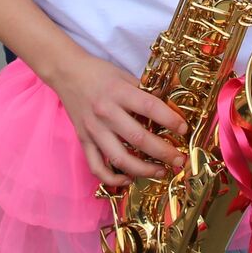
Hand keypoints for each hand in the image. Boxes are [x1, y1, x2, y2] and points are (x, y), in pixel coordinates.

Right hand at [49, 50, 188, 186]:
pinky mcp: (83, 140)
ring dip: (143, 169)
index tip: (184, 129)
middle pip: (138, 138)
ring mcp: (93, 130)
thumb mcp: (125, 76)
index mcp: (119, 93)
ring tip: (160, 171)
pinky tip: (128, 179)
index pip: (150, 107)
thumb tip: (170, 108)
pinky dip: (112, 177)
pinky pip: (97, 166)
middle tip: (179, 159)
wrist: (67, 73)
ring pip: (119, 158)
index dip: (170, 119)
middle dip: (163, 152)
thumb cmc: (100, 73)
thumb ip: (145, 92)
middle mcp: (106, 113)